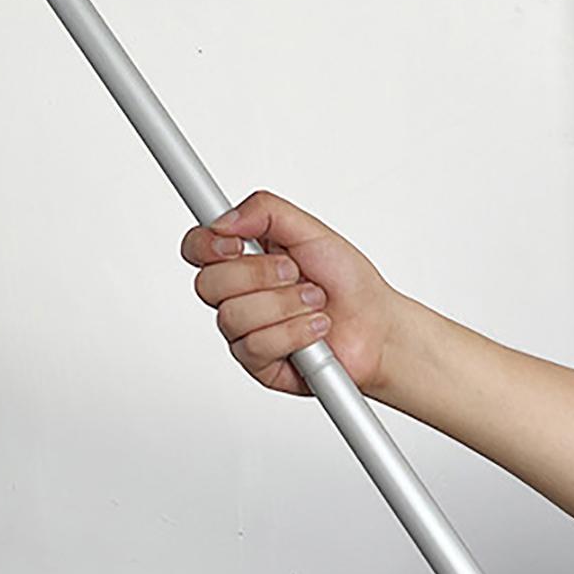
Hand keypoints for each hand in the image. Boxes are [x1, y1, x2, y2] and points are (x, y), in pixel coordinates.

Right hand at [181, 188, 408, 397]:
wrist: (378, 327)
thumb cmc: (347, 281)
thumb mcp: (311, 230)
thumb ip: (266, 211)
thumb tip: (225, 219)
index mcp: (243, 256)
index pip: (196, 247)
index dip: (205, 245)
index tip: (234, 243)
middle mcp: (238, 293)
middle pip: (207, 283)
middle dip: (259, 275)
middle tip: (294, 272)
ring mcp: (244, 329)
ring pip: (233, 315)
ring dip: (285, 305)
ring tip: (313, 302)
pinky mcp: (257, 362)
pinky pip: (255, 345)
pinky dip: (294, 332)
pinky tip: (314, 329)